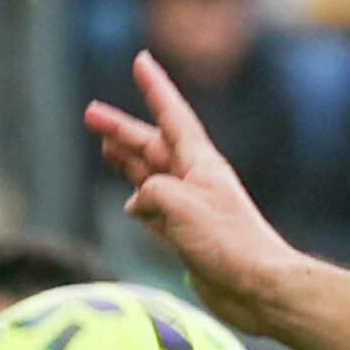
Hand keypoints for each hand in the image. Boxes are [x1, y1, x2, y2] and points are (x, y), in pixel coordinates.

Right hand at [88, 52, 298, 330]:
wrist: (258, 289)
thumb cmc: (229, 243)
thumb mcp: (179, 205)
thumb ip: (149, 192)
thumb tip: (137, 204)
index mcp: (201, 163)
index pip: (173, 115)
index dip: (156, 88)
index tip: (141, 60)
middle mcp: (196, 180)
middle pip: (153, 146)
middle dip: (122, 129)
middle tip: (90, 114)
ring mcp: (192, 209)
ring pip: (151, 176)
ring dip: (127, 161)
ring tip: (103, 147)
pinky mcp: (188, 237)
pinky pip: (156, 211)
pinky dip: (140, 204)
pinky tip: (128, 202)